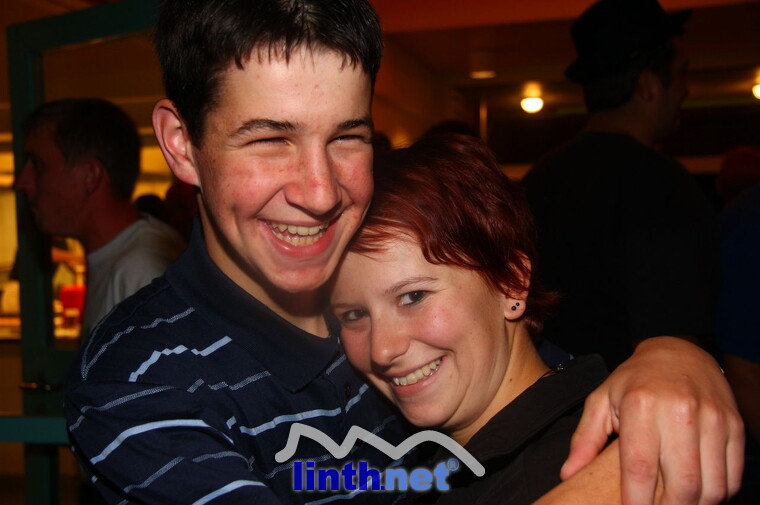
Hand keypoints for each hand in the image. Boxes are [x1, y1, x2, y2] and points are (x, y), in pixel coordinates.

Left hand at [561, 337, 743, 504]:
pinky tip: (698, 491)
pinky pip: (732, 476)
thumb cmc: (635, 380)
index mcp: (641, 405)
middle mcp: (680, 412)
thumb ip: (585, 439)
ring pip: (712, 487)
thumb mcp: (601, 400)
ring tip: (675, 502)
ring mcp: (712, 419)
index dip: (636, 501)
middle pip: (682, 485)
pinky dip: (718, 493)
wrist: (679, 352)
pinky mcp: (734, 426)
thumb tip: (569, 473)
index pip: (640, 468)